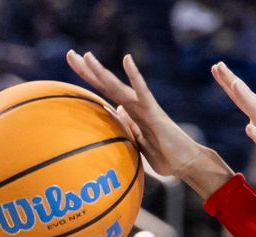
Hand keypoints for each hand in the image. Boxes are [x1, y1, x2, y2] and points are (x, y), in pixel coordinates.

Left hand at [67, 50, 229, 195]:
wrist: (186, 163)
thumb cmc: (166, 157)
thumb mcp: (139, 145)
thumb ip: (128, 129)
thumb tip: (118, 113)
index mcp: (130, 113)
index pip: (104, 92)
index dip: (88, 79)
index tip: (73, 64)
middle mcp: (135, 106)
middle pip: (106, 85)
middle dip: (87, 70)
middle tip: (70, 54)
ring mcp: (144, 107)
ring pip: (118, 87)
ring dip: (102, 72)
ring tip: (86, 56)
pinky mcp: (154, 112)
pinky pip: (143, 92)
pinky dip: (135, 76)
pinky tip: (127, 60)